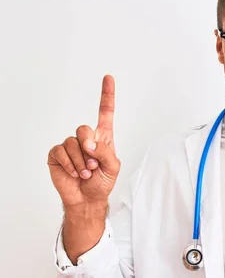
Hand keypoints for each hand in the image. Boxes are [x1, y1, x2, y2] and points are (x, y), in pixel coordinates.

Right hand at [47, 75, 119, 209]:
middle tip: (93, 165)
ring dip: (81, 161)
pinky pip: (61, 151)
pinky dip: (70, 164)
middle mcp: (86, 138)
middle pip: (83, 128)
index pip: (105, 112)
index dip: (106, 95)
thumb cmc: (102, 182)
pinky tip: (75, 173)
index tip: (108, 78)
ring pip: (73, 142)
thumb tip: (89, 143)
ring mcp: (70, 146)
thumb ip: (105, 152)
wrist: (87, 199)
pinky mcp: (57, 154)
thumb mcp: (113, 167)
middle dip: (89, 147)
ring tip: (86, 173)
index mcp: (102, 138)